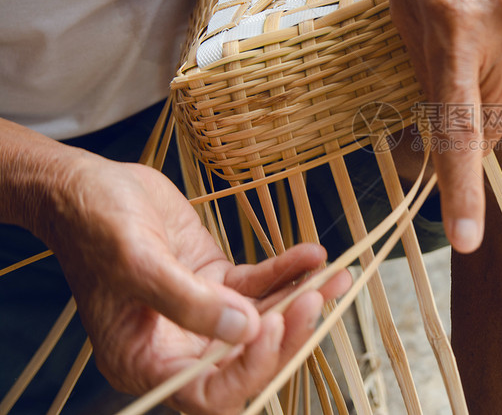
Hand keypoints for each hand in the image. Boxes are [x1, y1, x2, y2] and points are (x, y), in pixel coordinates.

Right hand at [41, 154, 350, 413]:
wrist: (90, 185)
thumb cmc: (95, 224)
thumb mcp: (136, 262)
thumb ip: (188, 302)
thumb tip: (244, 331)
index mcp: (146, 360)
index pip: (209, 390)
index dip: (249, 368)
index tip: (274, 327)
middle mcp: (179, 345)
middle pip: (247, 356)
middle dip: (288, 330)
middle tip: (318, 297)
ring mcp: (203, 312)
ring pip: (263, 317)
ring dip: (301, 297)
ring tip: (336, 274)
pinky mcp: (218, 281)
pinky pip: (261, 284)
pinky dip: (287, 270)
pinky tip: (311, 253)